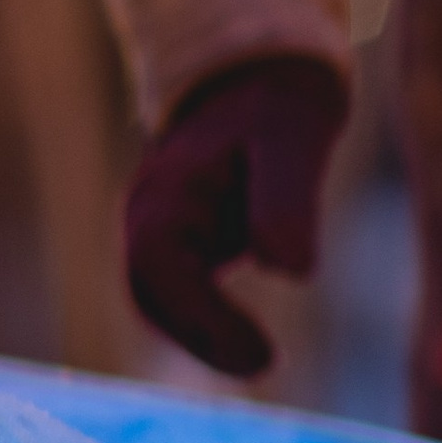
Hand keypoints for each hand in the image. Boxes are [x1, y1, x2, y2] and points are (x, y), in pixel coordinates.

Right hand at [124, 54, 348, 376]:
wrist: (262, 79)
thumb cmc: (279, 109)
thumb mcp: (293, 140)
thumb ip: (288, 201)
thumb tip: (292, 271)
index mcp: (165, 194)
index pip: (160, 271)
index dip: (204, 321)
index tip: (261, 354)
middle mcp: (148, 217)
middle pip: (150, 298)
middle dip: (201, 339)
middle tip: (264, 363)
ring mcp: (158, 233)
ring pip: (160, 304)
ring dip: (204, 338)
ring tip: (262, 360)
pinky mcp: (180, 247)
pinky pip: (180, 299)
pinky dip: (210, 327)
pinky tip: (253, 347)